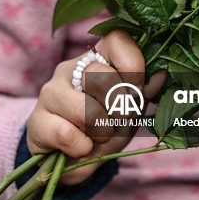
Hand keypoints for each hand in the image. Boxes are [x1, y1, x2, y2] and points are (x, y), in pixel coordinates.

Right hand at [27, 30, 166, 184]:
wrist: (68, 160)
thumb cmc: (101, 130)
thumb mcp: (129, 112)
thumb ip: (143, 93)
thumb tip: (161, 74)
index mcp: (97, 60)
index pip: (116, 39)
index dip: (133, 63)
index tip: (138, 89)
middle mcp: (72, 69)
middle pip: (104, 76)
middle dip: (120, 110)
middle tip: (116, 123)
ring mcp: (51, 92)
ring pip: (87, 110)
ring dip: (101, 133)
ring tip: (95, 137)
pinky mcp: (37, 120)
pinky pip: (69, 135)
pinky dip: (82, 149)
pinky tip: (77, 147)